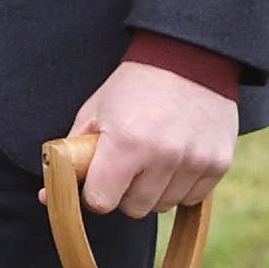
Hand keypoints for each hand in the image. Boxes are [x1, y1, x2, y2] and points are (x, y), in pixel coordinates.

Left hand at [64, 61, 236, 214]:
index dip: (94, 193)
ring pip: (163, 206)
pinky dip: (180, 186)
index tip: (97, 179)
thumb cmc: (133, 86)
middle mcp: (163, 156)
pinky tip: (175, 158)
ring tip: (152, 157)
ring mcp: (195, 161)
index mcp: (126, 143)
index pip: (101, 202)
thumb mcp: (94, 112)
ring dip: (153, 190)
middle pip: (134, 209)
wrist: (188, 59)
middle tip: (126, 164)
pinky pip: (192, 198)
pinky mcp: (219, 163)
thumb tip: (49, 196)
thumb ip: (72, 155)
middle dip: (124, 192)